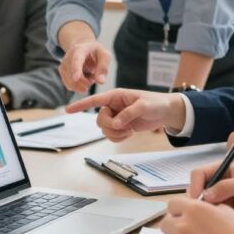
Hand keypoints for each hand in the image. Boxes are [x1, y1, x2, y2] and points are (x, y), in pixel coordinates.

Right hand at [58, 40, 110, 92]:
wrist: (85, 49)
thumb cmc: (96, 52)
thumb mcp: (105, 56)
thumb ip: (103, 68)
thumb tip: (101, 81)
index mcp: (80, 49)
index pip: (76, 60)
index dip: (76, 69)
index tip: (76, 78)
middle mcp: (68, 56)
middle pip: (73, 75)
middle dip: (86, 82)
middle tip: (94, 78)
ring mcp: (63, 64)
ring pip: (71, 83)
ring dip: (83, 85)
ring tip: (90, 77)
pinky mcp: (62, 72)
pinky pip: (70, 85)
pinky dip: (78, 86)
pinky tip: (84, 79)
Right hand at [65, 89, 185, 140]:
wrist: (166, 112)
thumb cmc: (156, 103)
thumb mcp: (144, 106)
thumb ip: (129, 113)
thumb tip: (117, 124)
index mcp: (116, 96)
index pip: (95, 100)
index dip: (81, 105)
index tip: (67, 110)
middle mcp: (113, 106)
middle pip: (99, 120)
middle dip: (110, 126)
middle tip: (126, 127)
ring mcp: (116, 117)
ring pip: (104, 130)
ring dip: (116, 134)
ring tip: (130, 130)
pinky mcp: (121, 126)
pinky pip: (111, 136)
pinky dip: (119, 138)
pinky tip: (130, 134)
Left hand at [159, 198, 233, 233]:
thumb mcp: (226, 210)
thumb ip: (205, 206)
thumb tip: (195, 205)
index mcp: (194, 209)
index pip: (172, 205)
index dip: (178, 210)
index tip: (182, 215)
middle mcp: (183, 226)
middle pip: (165, 224)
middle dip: (174, 226)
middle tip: (187, 232)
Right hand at [188, 162, 233, 226]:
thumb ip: (228, 186)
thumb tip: (206, 195)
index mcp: (224, 170)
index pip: (200, 173)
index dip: (194, 185)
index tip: (196, 198)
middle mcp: (220, 184)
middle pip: (198, 190)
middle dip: (194, 200)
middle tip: (197, 213)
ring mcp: (223, 199)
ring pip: (203, 205)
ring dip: (201, 212)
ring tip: (205, 221)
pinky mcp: (227, 214)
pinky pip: (212, 217)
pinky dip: (208, 221)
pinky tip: (212, 227)